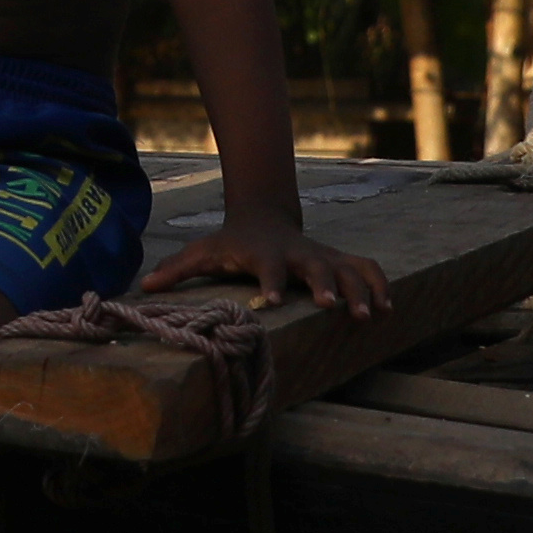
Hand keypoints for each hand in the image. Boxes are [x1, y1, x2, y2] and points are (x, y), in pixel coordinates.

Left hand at [145, 215, 389, 314]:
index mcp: (264, 255)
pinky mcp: (338, 260)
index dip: (270, 284)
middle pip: (316, 268)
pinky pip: (365, 269)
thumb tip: (143, 286)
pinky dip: (380, 285)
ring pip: (348, 269)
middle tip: (332, 307)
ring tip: (371, 316)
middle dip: (326, 286)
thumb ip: (177, 269)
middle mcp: (297, 255)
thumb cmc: (230, 242)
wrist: (263, 216)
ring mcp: (321, 256)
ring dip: (361, 290)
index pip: (267, 270)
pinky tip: (389, 309)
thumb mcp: (202, 252)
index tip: (272, 302)